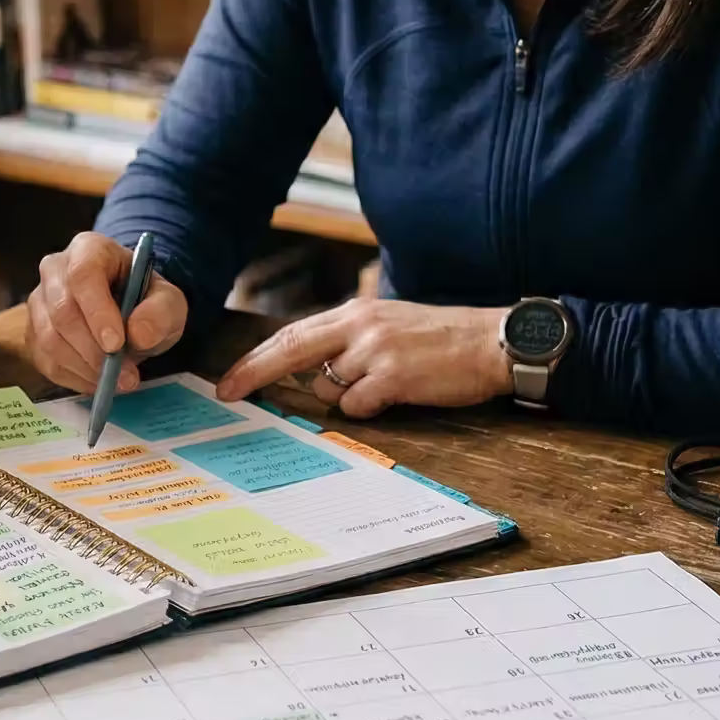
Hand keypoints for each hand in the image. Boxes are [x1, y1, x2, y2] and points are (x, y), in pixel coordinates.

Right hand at [27, 232, 187, 394]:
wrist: (130, 311)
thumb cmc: (145, 300)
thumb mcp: (168, 302)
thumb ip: (160, 313)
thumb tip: (138, 334)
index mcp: (89, 249)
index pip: (83, 275)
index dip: (96, 312)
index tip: (116, 345)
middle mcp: (55, 270)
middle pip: (62, 311)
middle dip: (93, 350)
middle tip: (125, 375)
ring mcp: (39, 301)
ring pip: (49, 339)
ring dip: (85, 368)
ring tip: (117, 381)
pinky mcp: (34, 332)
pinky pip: (46, 360)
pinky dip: (74, 378)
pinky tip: (99, 381)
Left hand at [216, 300, 512, 418]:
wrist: (492, 341)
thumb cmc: (442, 338)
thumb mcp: (388, 325)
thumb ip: (349, 341)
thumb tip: (312, 370)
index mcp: (355, 311)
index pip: (292, 334)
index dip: (256, 358)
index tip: (230, 379)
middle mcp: (358, 325)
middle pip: (289, 351)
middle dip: (254, 374)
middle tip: (227, 393)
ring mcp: (374, 349)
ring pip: (329, 388)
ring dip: (347, 396)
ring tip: (387, 384)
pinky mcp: (393, 375)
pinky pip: (358, 405)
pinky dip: (370, 408)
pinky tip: (399, 394)